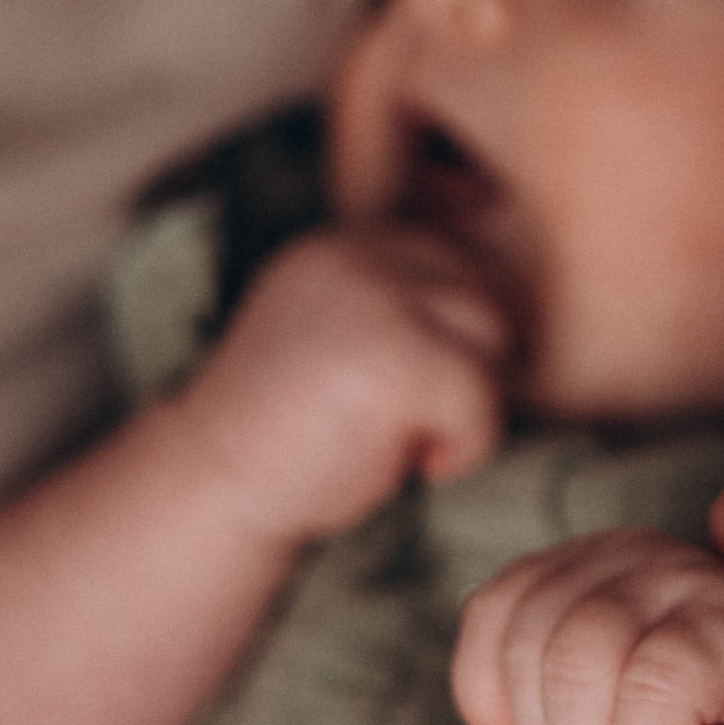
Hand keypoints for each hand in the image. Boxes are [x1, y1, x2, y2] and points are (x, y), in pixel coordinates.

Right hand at [174, 224, 512, 543]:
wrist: (216, 482)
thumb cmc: (289, 434)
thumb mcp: (342, 340)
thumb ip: (401, 309)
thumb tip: (507, 319)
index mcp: (346, 243)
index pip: (460, 260)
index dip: (464, 336)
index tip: (424, 396)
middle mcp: (361, 253)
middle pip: (487, 292)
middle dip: (476, 367)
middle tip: (424, 425)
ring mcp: (378, 297)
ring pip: (494, 337)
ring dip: (473, 405)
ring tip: (417, 442)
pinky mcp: (398, 354)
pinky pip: (484, 398)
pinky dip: (468, 448)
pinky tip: (416, 466)